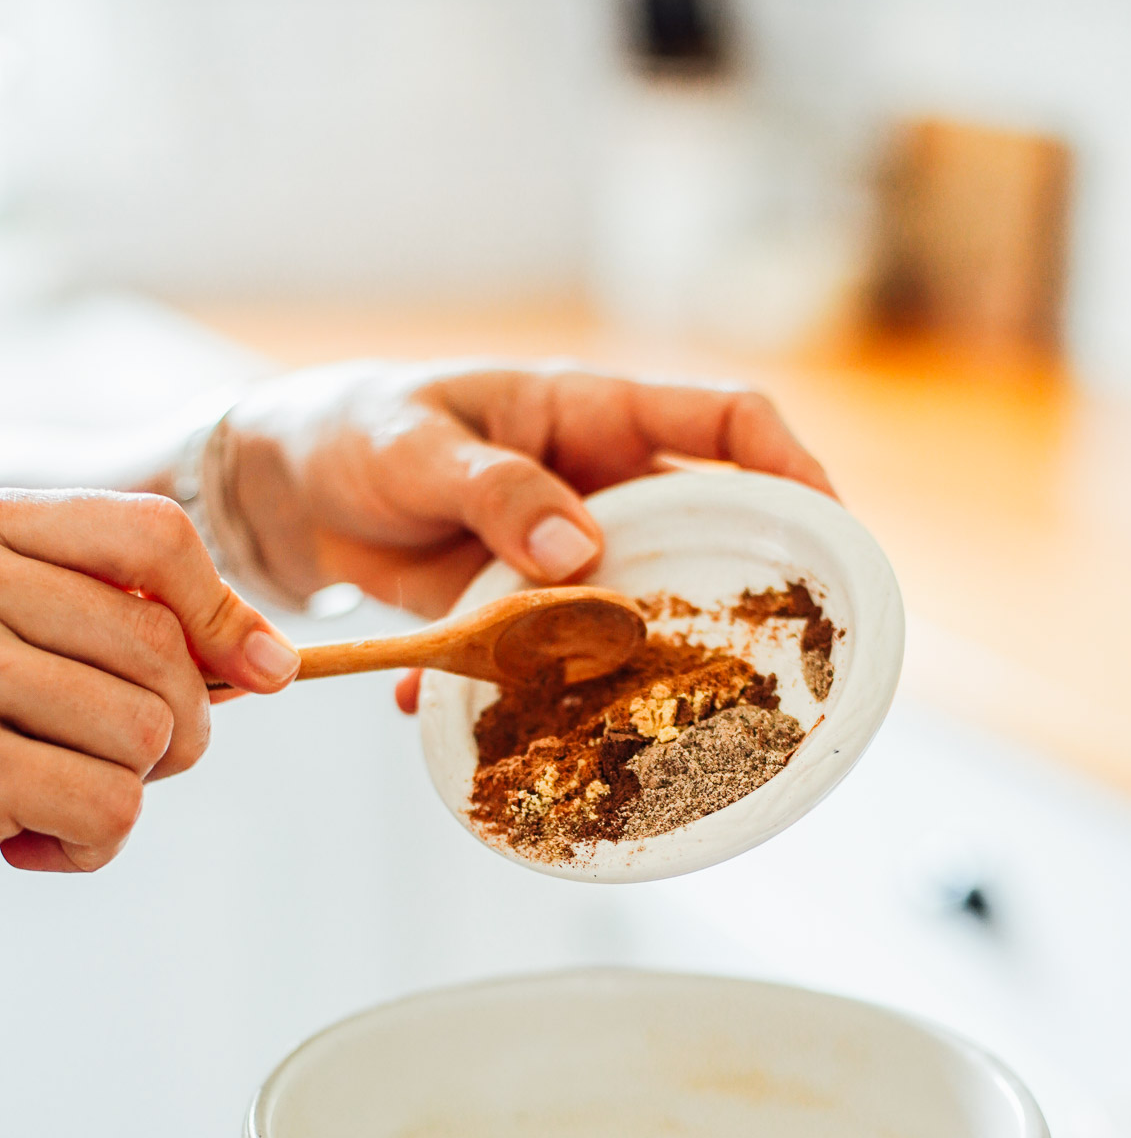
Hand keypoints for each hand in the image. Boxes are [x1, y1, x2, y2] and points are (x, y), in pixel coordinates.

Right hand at [0, 490, 299, 872]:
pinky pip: (107, 806)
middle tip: (127, 761)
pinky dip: (88, 845)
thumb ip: (129, 628)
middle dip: (181, 729)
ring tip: (53, 793)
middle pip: (161, 648)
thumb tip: (271, 664)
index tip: (263, 671)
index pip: (148, 536)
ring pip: (146, 732)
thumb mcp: (35, 645)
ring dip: (125, 789)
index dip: (221, 612)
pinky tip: (30, 839)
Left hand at [218, 362, 835, 699]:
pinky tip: (472, 721)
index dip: (792, 466)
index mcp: (590, 417)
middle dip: (741, 592)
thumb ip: (494, 492)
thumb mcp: (415, 448)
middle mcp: (597, 488)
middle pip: (702, 534)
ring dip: (630, 666)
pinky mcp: (523, 610)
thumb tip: (579, 552)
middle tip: (773, 658)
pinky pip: (550, 658)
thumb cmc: (360, 430)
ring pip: (634, 611)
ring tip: (639, 720)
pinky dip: (520, 697)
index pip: (724, 423)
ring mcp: (565, 555)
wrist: (291, 485)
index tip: (832, 527)